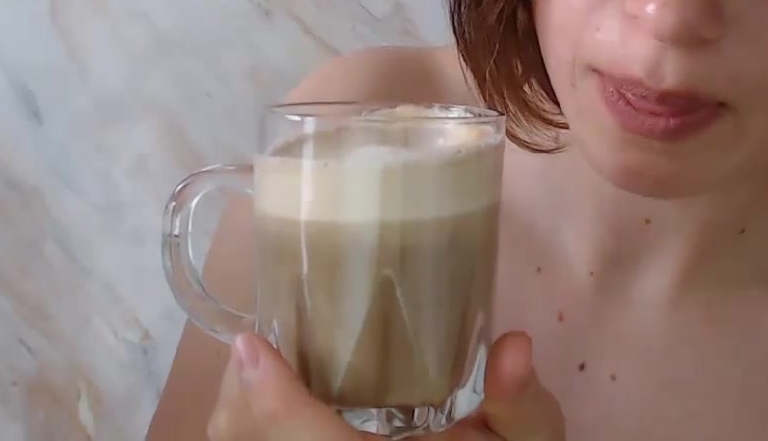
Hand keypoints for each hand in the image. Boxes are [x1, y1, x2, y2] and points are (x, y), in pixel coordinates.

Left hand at [207, 331, 564, 440]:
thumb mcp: (524, 439)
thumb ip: (520, 401)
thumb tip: (515, 343)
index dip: (274, 401)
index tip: (253, 342)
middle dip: (245, 392)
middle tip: (266, 337)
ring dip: (243, 411)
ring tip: (269, 363)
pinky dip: (252, 426)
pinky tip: (279, 401)